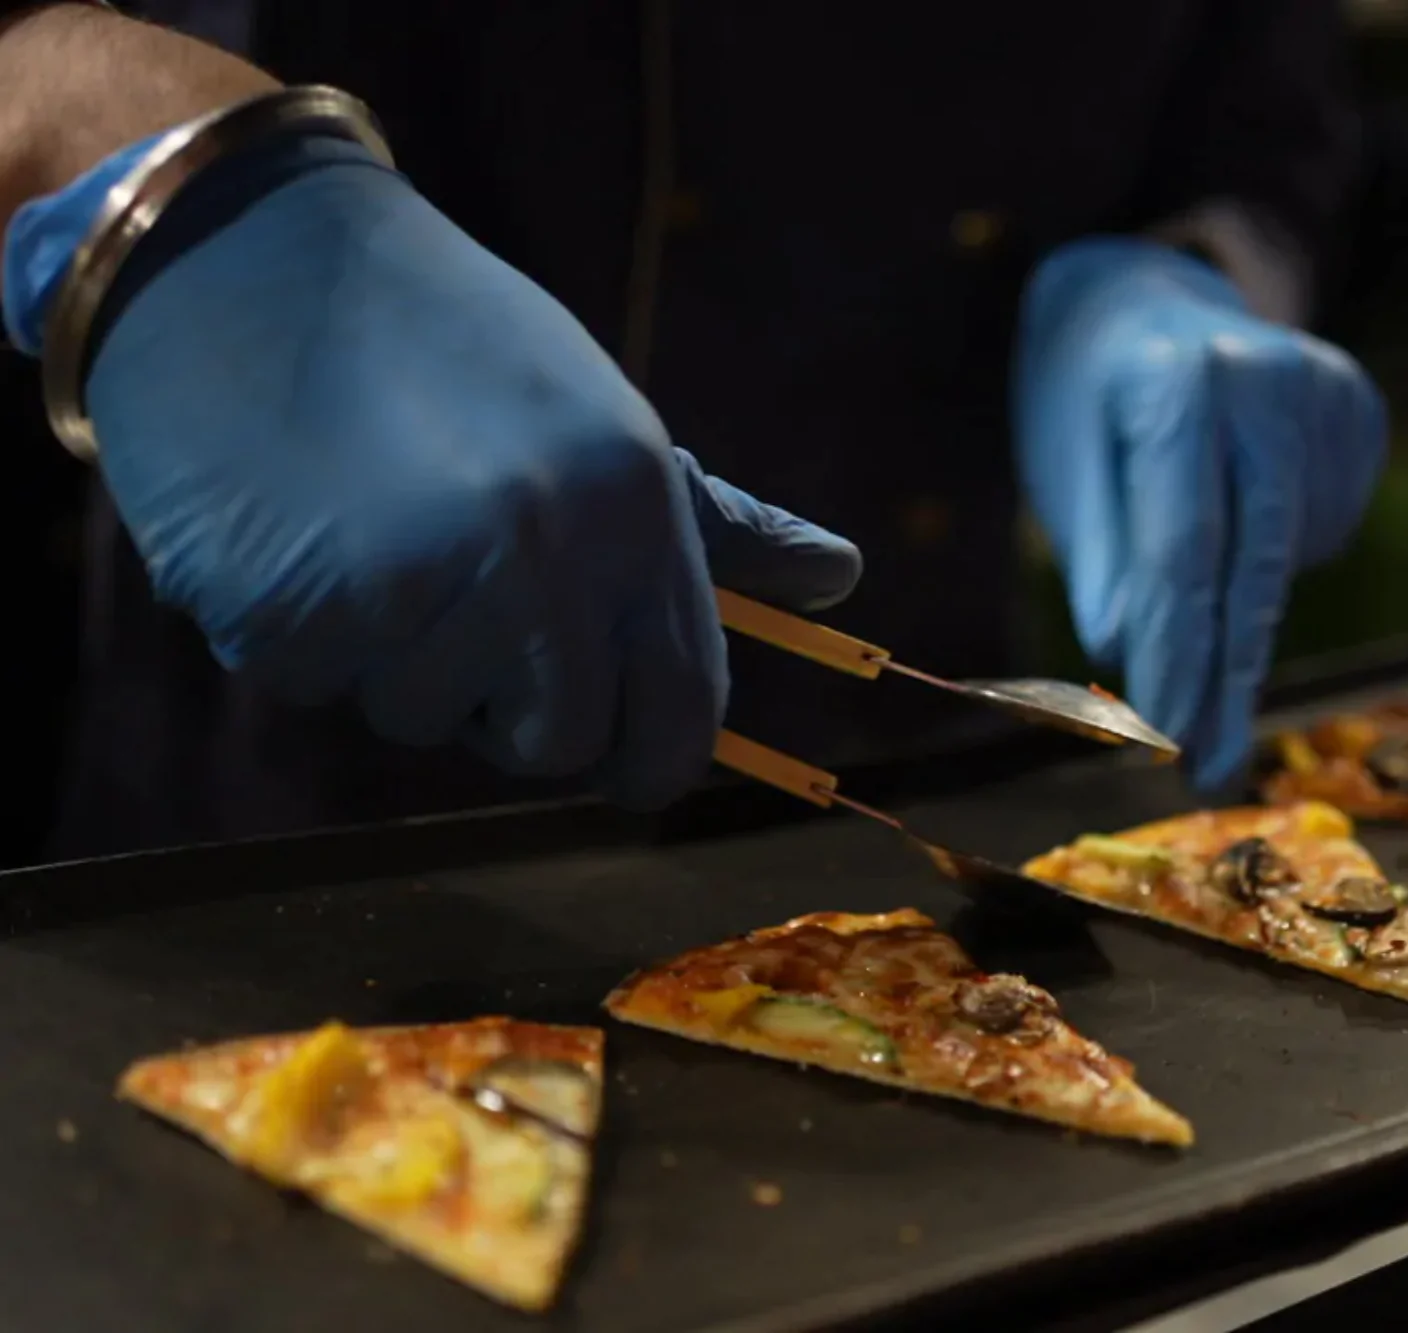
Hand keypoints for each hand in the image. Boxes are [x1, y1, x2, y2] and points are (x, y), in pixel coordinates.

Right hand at [14, 133, 860, 806]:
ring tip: (372, 528)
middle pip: (557, 746)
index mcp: (635, 514)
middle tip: (464, 599)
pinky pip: (320, 687)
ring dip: (400, 656)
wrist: (252, 261)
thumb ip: (719, 525)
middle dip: (514, 709)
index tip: (615, 755)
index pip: (680, 719)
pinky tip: (299, 527)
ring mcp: (414, 596)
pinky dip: (305, 630)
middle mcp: (540, 561)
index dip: (649, 760)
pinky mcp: (290, 619)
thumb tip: (839, 576)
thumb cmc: (453, 350)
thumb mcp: (606, 421)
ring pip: (426, 721)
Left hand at [1013, 237, 1384, 789]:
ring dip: (1242, 619)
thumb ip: (1103, 555)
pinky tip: (1240, 523)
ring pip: (1292, 553)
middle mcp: (1265, 377)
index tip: (1168, 735)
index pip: (1183, 545)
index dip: (1177, 649)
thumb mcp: (1066, 467)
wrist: (1141, 296)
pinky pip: (1323, 525)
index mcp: (1176, 383)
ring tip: (1191, 595)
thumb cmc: (1087, 398)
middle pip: (1253, 563)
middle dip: (1226, 678)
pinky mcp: (1358, 408)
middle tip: (1209, 769)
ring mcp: (1326, 388)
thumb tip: (1125, 653)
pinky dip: (1277, 559)